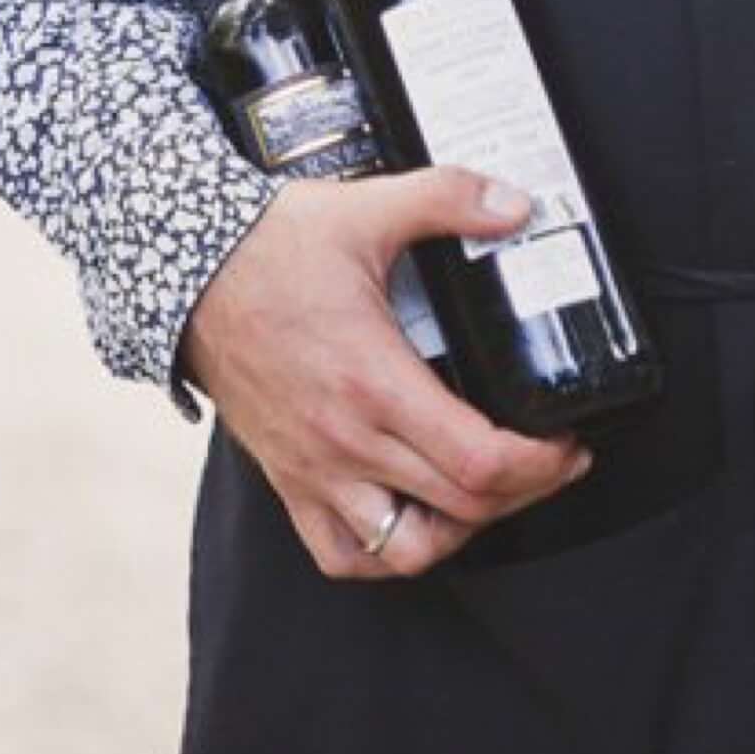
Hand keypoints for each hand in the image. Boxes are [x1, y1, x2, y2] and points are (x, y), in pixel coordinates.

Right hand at [178, 167, 593, 582]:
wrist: (186, 273)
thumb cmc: (270, 247)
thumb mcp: (368, 208)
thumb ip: (449, 198)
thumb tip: (516, 206)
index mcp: (374, 381)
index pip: (478, 461)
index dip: (541, 464)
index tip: (568, 443)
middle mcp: (346, 440)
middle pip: (460, 507)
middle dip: (527, 490)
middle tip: (554, 460)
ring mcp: (315, 470)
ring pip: (406, 549)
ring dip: (462, 531)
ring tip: (491, 493)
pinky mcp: (289, 481)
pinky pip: (342, 554)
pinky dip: (387, 553)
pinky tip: (416, 518)